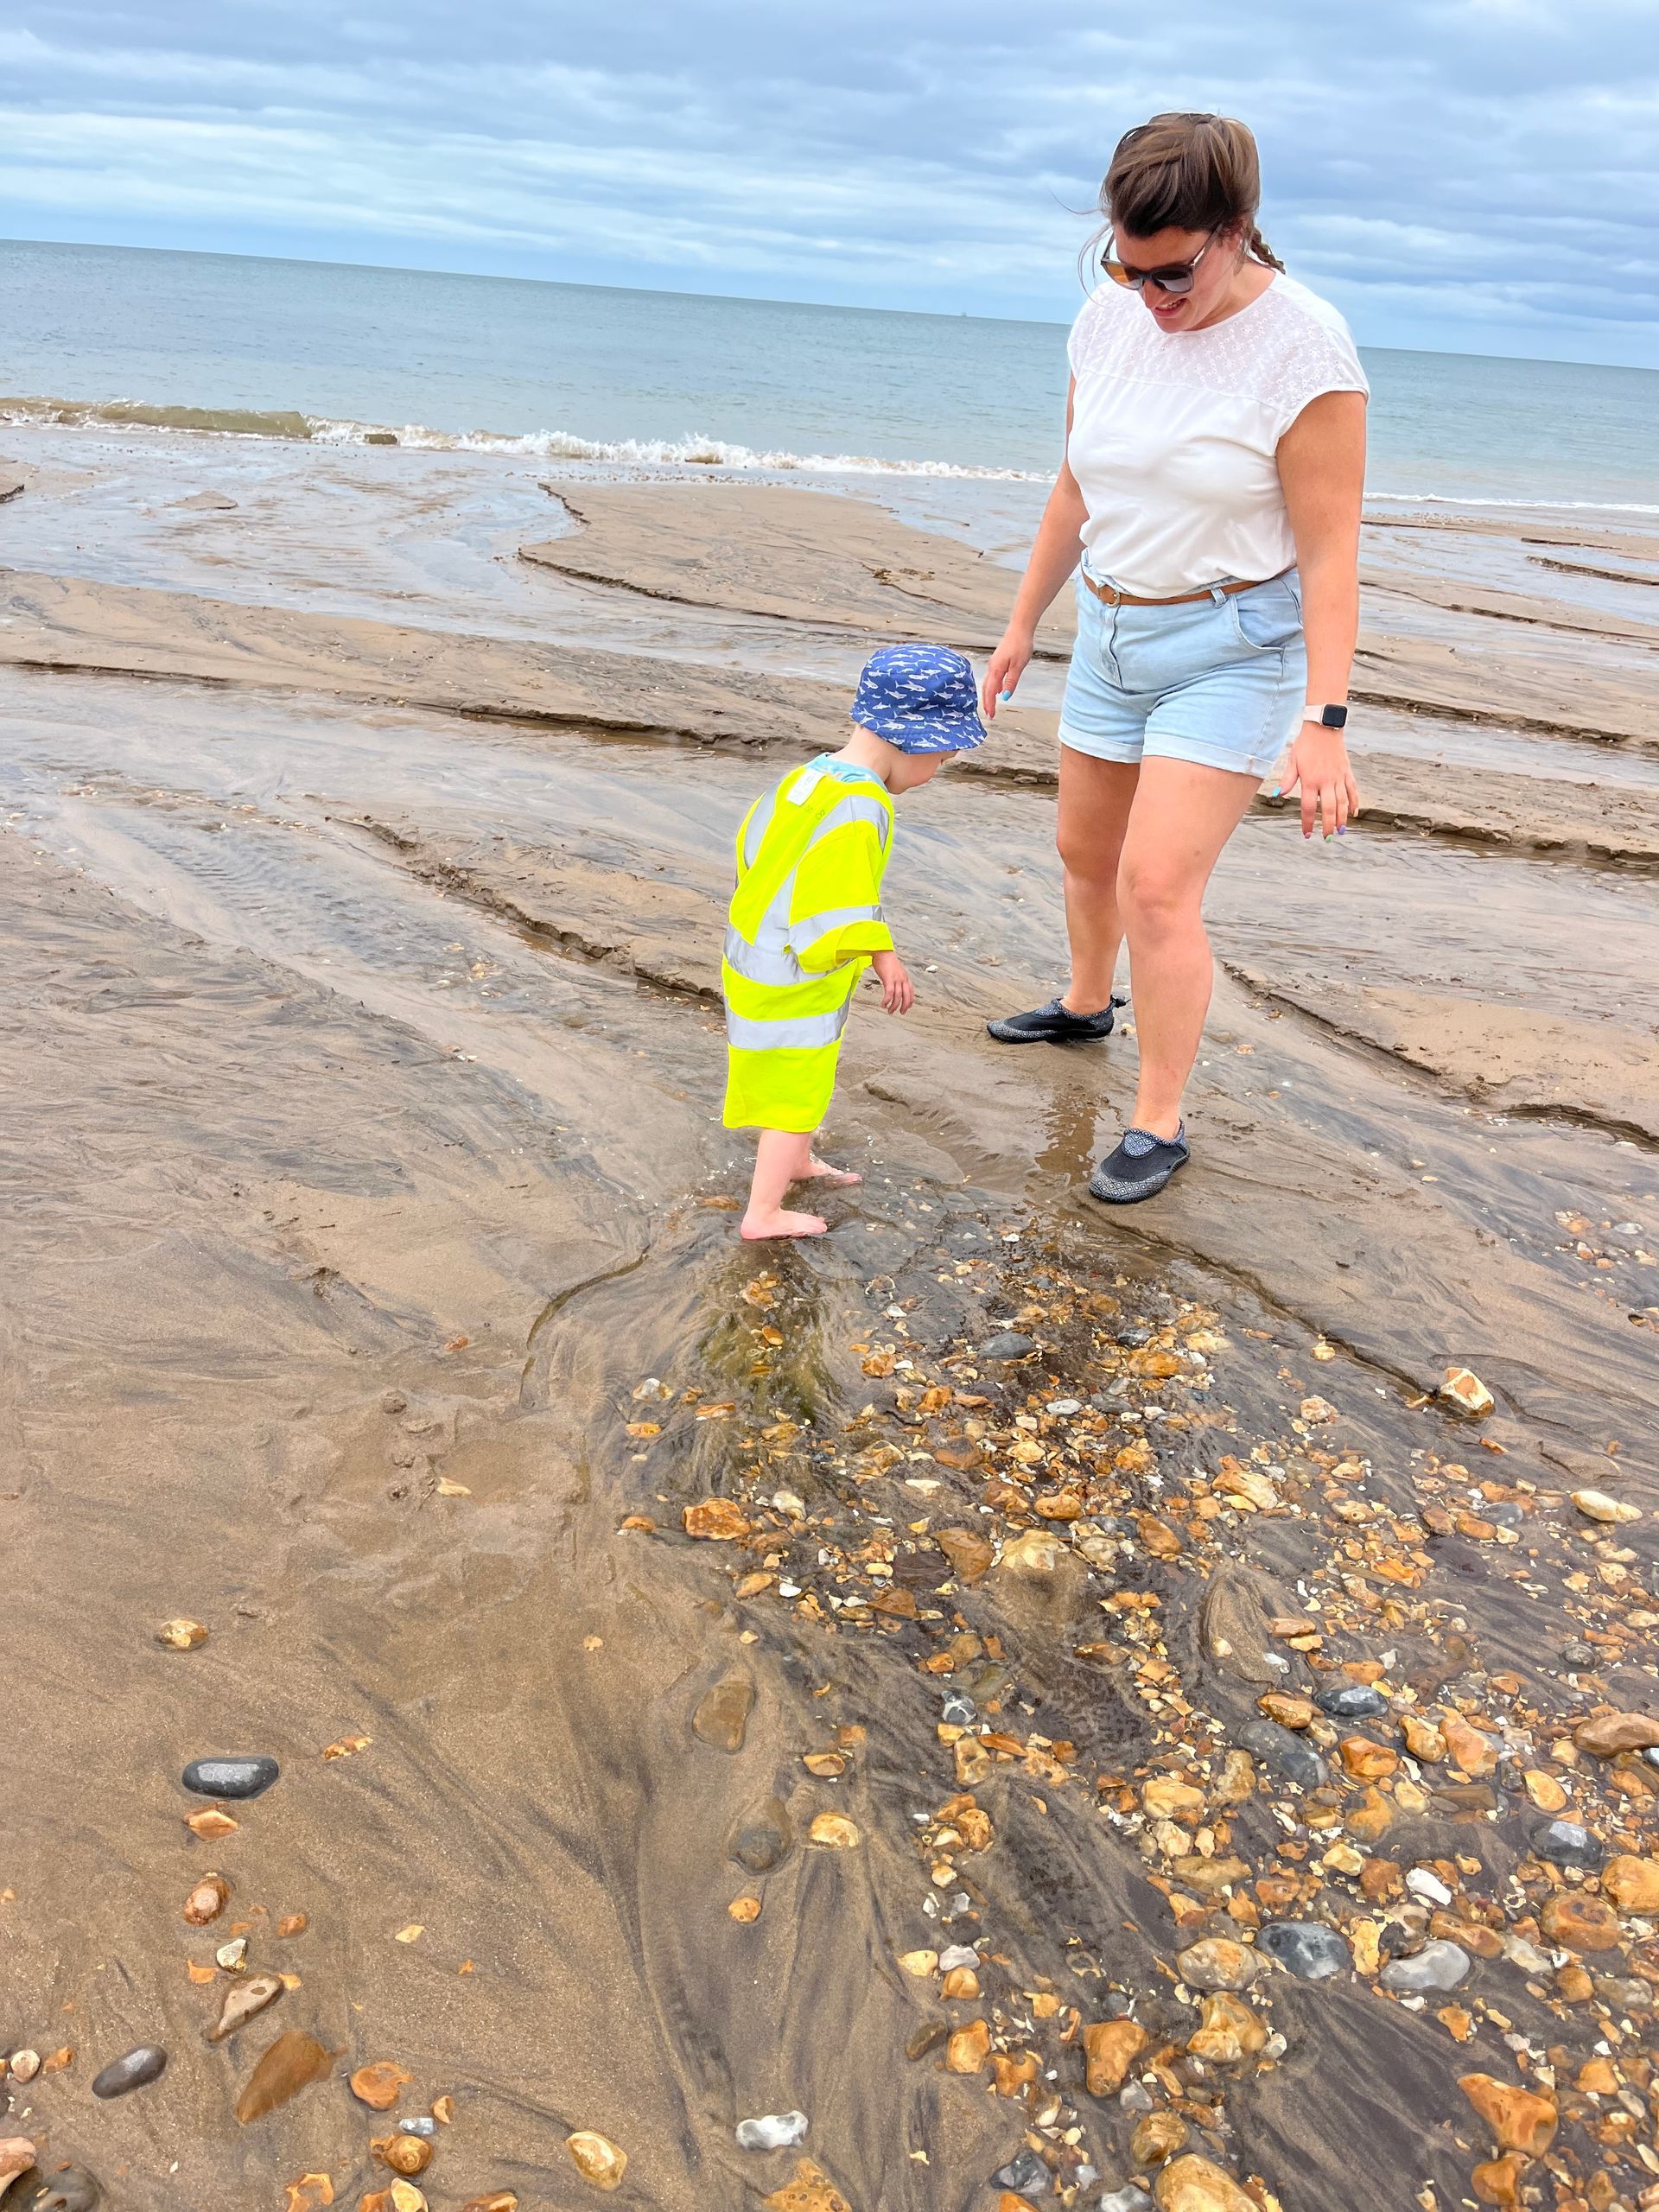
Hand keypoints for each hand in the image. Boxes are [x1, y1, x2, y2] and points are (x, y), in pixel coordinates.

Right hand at [871, 950, 913, 1013]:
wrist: (882, 951)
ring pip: (898, 997)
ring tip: (890, 1011)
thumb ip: (897, 977)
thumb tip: (894, 983)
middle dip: (905, 1006)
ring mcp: (896, 979)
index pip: (911, 992)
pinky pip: (889, 993)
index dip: (910, 1001)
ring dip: (894, 1006)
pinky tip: (883, 1004)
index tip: (908, 1007)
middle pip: (907, 996)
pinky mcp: (888, 979)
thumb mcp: (895, 970)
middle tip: (901, 1013)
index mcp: (905, 977)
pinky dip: (887, 1000)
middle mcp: (903, 979)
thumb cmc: (886, 959)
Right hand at [981, 626, 1033, 719]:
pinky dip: (992, 686)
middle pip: (986, 688)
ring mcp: (994, 663)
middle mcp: (992, 667)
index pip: (991, 691)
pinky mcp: (998, 661)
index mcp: (996, 670)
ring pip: (988, 683)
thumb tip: (1006, 696)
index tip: (991, 715)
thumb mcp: (1018, 666)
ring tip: (991, 705)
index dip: (990, 704)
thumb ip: (1011, 682)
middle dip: (987, 702)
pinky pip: (992, 677)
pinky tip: (998, 690)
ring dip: (989, 695)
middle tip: (989, 714)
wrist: (1019, 628)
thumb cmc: (1020, 644)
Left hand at [1279, 725, 1359, 840]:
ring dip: (1342, 818)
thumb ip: (1287, 780)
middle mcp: (1326, 781)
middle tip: (1328, 838)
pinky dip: (1354, 802)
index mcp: (1310, 780)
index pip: (1309, 807)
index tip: (1307, 834)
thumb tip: (1278, 794)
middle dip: (1328, 826)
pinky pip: (1352, 790)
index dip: (1308, 822)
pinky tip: (1354, 813)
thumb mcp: (1293, 761)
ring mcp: (1338, 777)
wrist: (1324, 727)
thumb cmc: (1305, 744)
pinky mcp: (1347, 772)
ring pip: (1343, 802)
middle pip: (1329, 809)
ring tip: (1341, 831)